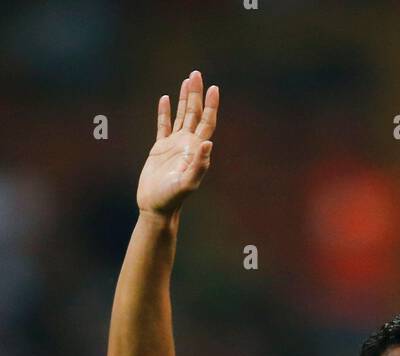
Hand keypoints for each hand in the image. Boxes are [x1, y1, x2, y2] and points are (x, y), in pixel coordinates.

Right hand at [136, 70, 218, 216]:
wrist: (156, 207)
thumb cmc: (172, 198)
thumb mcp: (187, 183)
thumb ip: (199, 165)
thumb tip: (208, 143)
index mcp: (195, 150)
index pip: (206, 123)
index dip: (211, 106)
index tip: (214, 88)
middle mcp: (187, 145)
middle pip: (195, 114)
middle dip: (196, 94)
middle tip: (197, 74)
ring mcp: (174, 146)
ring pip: (182, 117)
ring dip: (184, 99)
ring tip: (188, 81)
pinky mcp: (160, 149)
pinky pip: (163, 126)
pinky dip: (165, 112)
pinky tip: (165, 99)